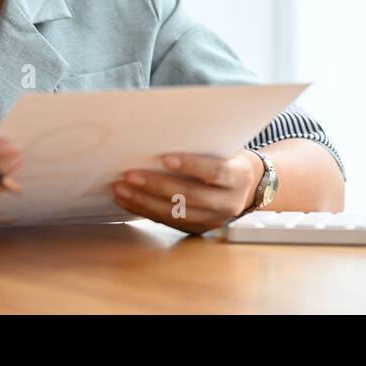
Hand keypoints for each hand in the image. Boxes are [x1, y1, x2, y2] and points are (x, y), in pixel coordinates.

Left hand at [111, 150, 264, 234]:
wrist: (244, 187)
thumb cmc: (226, 158)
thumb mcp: (224, 149)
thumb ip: (203, 145)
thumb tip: (160, 137)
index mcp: (239, 177)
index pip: (215, 172)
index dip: (191, 166)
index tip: (165, 158)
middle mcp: (229, 202)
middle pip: (191, 196)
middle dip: (157, 186)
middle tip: (130, 175)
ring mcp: (213, 220)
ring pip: (176, 213)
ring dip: (144, 201)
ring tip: (121, 188)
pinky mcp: (198, 229)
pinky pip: (168, 222)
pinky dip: (144, 210)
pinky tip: (126, 200)